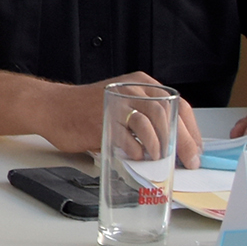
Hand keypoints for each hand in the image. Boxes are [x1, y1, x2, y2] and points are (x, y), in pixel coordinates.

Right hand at [50, 73, 201, 165]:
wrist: (51, 107)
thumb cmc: (86, 109)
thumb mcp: (123, 104)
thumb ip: (147, 117)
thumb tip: (174, 144)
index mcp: (140, 83)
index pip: (178, 106)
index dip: (191, 132)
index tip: (195, 151)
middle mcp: (131, 89)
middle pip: (167, 115)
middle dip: (182, 143)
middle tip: (186, 162)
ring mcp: (116, 103)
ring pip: (150, 125)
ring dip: (158, 147)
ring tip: (156, 159)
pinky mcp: (102, 119)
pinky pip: (128, 138)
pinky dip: (135, 151)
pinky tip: (134, 156)